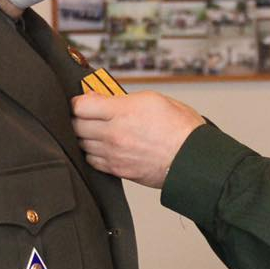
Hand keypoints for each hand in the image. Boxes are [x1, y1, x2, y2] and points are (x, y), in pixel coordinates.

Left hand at [72, 91, 204, 188]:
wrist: (193, 159)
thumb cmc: (181, 129)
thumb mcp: (154, 99)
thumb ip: (123, 98)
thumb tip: (103, 98)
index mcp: (123, 111)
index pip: (81, 106)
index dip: (79, 101)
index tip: (83, 101)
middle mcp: (114, 133)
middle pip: (77, 125)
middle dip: (80, 118)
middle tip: (89, 115)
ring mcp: (114, 154)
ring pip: (82, 144)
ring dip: (86, 136)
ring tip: (97, 131)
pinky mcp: (117, 170)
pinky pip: (92, 160)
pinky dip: (93, 153)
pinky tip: (103, 147)